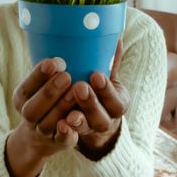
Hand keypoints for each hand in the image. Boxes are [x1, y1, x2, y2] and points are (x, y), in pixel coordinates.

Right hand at [6, 58, 78, 176]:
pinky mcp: (59, 142)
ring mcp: (43, 131)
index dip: (38, 75)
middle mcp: (29, 116)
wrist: (40, 135)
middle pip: (33, 108)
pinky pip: (62, 140)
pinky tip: (75, 118)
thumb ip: (52, 66)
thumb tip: (71, 34)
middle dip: (49, 91)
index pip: (25, 88)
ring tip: (78, 90)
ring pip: (48, 123)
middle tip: (66, 75)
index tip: (53, 62)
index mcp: (21, 98)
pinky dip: (67, 132)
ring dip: (62, 107)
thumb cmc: (46, 97)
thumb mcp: (41, 82)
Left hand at [65, 41, 129, 158]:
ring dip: (78, 119)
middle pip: (101, 118)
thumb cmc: (96, 88)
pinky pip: (70, 139)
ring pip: (85, 129)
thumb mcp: (105, 76)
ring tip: (68, 112)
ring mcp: (88, 130)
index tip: (95, 75)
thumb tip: (115, 36)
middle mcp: (105, 120)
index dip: (106, 90)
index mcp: (117, 105)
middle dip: (90, 103)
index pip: (116, 101)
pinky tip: (60, 124)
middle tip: (79, 87)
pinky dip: (66, 133)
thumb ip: (109, 61)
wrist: (87, 116)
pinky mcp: (71, 137)